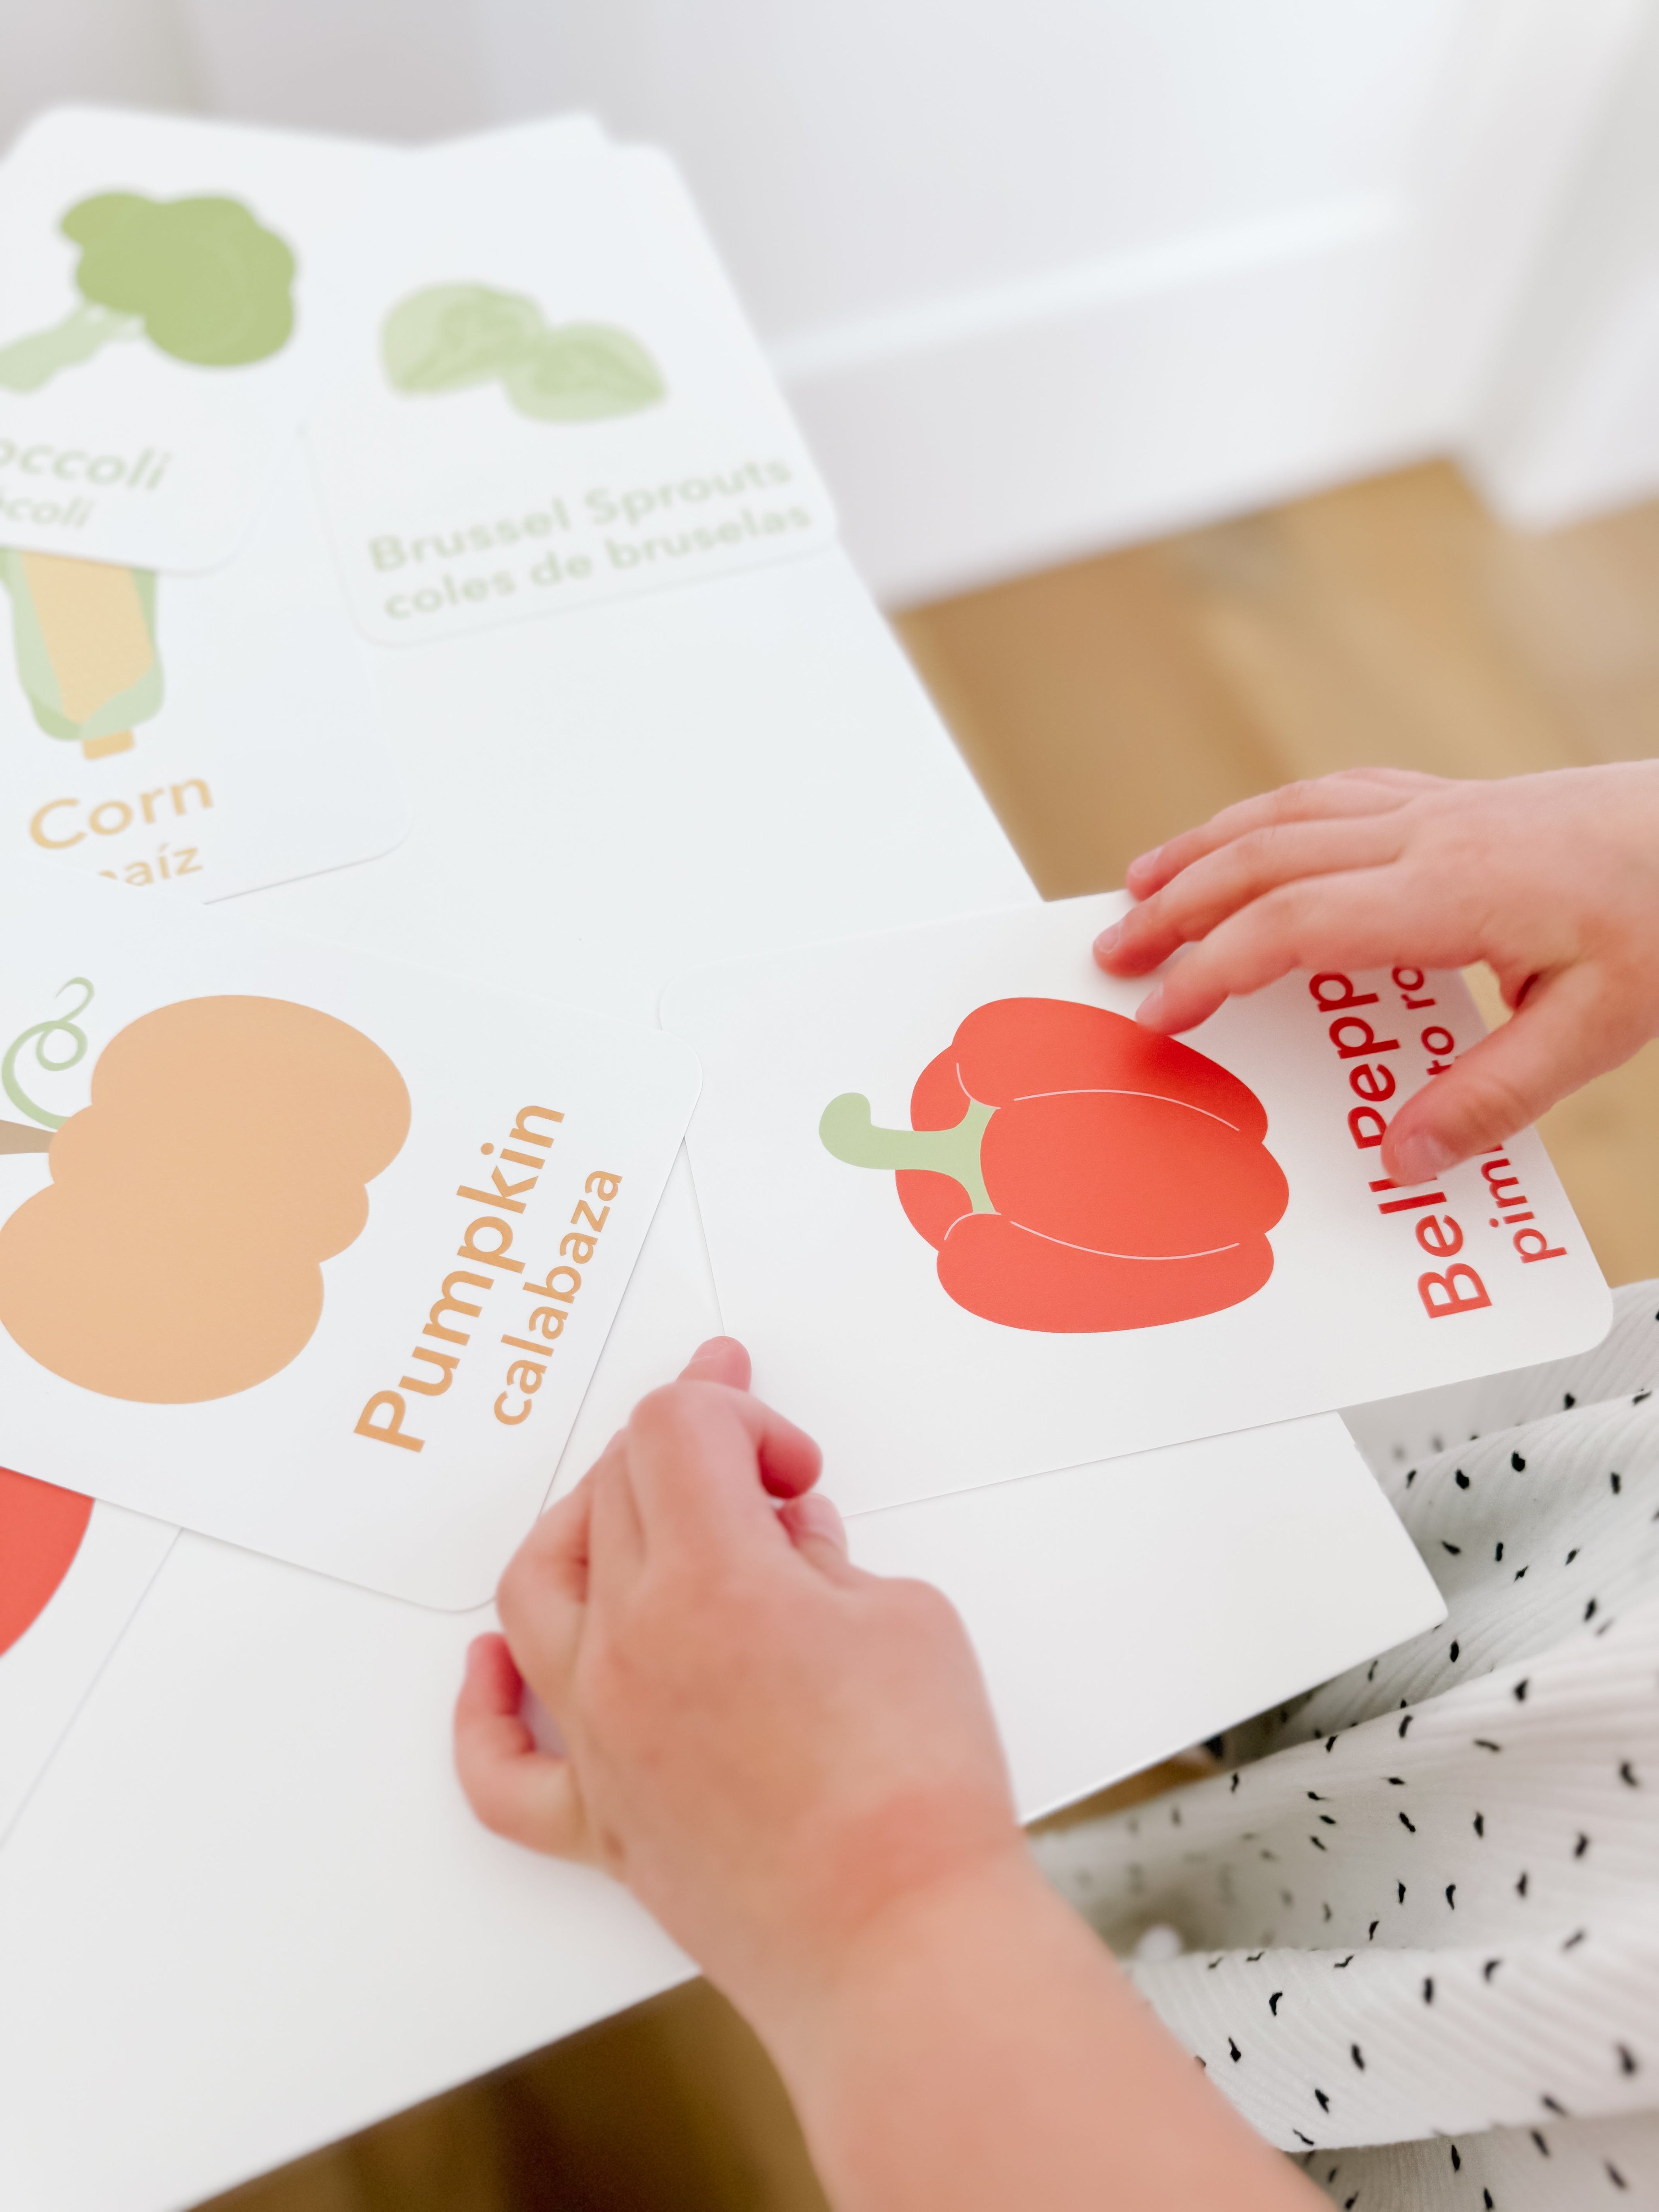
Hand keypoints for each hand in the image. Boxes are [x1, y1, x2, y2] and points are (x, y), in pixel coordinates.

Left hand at [454, 1337, 1021, 2045]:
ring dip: (583, 1527)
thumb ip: (828, 1560)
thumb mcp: (908, 1617)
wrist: (902, 1945)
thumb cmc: (917, 1792)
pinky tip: (491, 1668)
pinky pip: (504, 1765)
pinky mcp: (602, 1822)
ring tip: (638, 1515)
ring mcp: (604, 1737)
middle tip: (750, 1458)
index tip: (791, 1466)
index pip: (676, 1427)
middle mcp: (632, 1648)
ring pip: (537, 1589)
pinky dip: (485, 1707)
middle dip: (688, 1448)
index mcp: (711, 1580)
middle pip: (614, 1491)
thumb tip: (789, 1545)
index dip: (741, 1413)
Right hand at [1094, 763, 1658, 1182]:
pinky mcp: (1455, 800)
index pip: (1294, 923)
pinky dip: (1264, 819)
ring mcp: (1439, 808)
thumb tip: (1402, 1158)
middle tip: (1112, 951)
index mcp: (1455, 891)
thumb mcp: (1606, 1027)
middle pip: (1265, 856)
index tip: (1161, 1013)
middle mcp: (1430, 835)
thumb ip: (1496, 1096)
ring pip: (1288, 812)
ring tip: (1141, 884)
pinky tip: (1245, 841)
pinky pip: (1331, 796)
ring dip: (1203, 848)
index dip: (1213, 968)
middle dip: (1175, 906)